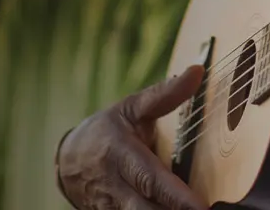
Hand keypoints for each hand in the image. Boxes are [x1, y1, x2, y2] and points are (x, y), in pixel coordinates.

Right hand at [56, 67, 207, 209]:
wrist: (69, 159)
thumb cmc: (107, 129)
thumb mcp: (131, 107)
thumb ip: (164, 94)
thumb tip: (197, 72)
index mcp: (119, 153)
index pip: (150, 179)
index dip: (175, 197)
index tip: (201, 207)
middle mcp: (114, 184)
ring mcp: (110, 207)